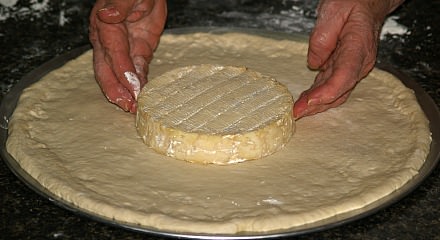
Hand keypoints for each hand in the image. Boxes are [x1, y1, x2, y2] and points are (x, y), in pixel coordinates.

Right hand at [89, 0, 166, 112]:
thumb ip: (119, 4)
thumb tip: (108, 15)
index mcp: (106, 26)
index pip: (114, 54)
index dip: (122, 73)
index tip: (132, 88)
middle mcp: (109, 41)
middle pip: (107, 71)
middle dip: (117, 91)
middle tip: (128, 107)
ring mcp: (123, 48)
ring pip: (120, 75)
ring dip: (127, 92)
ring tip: (135, 108)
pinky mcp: (138, 51)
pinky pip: (137, 70)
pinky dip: (140, 84)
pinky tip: (143, 96)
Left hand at [293, 0, 403, 118]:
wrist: (368, 4)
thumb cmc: (353, 3)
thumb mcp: (334, 10)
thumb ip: (322, 37)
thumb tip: (314, 63)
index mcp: (358, 47)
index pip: (344, 75)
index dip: (327, 92)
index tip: (309, 101)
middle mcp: (359, 62)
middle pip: (339, 90)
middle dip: (317, 104)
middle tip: (296, 113)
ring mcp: (353, 68)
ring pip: (336, 93)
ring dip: (316, 105)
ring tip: (297, 112)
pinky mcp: (344, 69)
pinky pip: (331, 87)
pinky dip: (318, 97)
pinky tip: (304, 102)